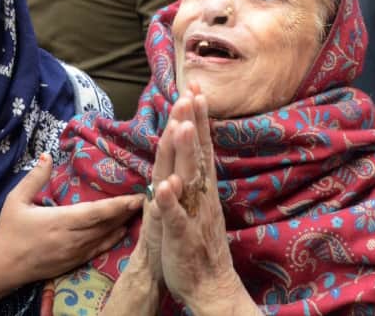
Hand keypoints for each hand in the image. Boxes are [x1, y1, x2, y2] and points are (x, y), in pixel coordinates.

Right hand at [0, 154, 142, 288]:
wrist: (2, 267)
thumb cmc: (8, 231)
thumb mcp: (15, 200)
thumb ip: (34, 178)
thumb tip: (47, 155)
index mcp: (60, 221)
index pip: (97, 213)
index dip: (119, 205)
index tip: (137, 196)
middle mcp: (72, 238)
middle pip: (107, 225)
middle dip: (128, 212)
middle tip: (148, 198)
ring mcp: (75, 253)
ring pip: (106, 237)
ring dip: (124, 224)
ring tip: (140, 210)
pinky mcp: (74, 262)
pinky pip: (99, 250)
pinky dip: (114, 239)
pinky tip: (124, 230)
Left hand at [151, 87, 256, 315]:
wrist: (208, 284)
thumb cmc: (197, 242)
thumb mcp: (195, 202)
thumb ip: (192, 175)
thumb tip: (188, 147)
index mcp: (200, 186)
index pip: (199, 145)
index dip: (196, 118)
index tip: (195, 89)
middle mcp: (200, 195)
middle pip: (196, 153)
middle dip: (193, 123)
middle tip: (192, 92)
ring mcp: (193, 214)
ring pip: (188, 179)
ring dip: (184, 153)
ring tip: (180, 126)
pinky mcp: (182, 237)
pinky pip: (176, 217)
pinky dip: (171, 202)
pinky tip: (166, 186)